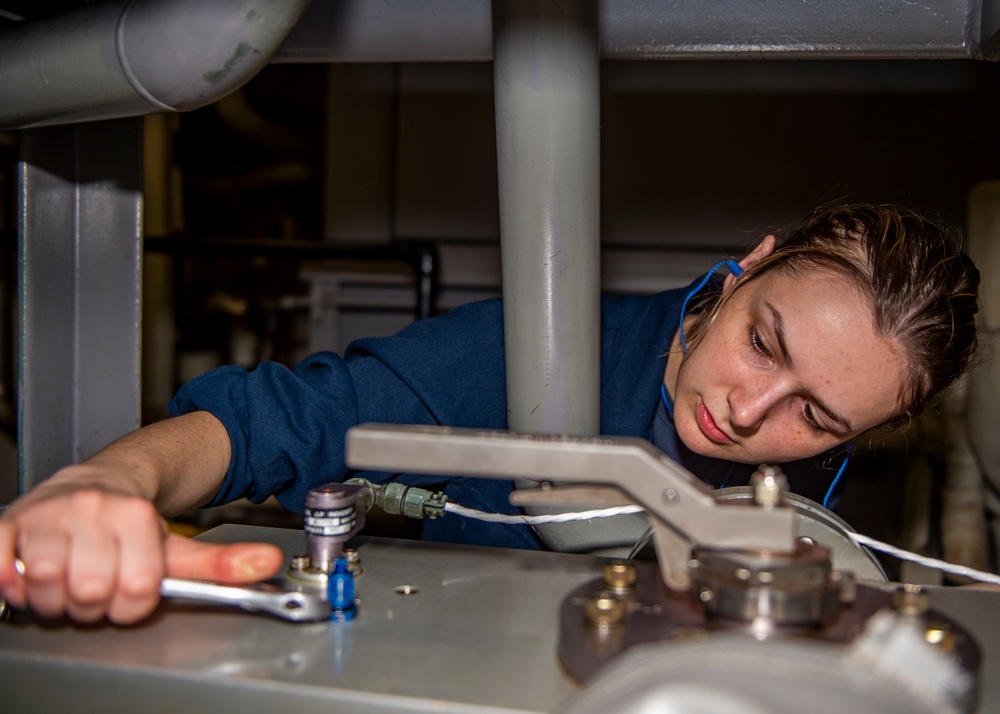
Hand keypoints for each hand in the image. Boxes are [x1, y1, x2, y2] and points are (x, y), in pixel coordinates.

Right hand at [0, 465, 282, 624]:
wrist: (100, 480)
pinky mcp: (11, 523)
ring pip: (47, 586)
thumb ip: (220, 562)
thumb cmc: (135, 518)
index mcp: (133, 515)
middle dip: (95, 601)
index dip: (134, 601)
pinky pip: (4, 569)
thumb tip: (266, 564)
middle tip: (100, 583)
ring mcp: (48, 515)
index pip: (134, 589)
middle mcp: (89, 509)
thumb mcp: (179, 543)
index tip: (133, 587)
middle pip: (88, 593)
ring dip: (57, 596)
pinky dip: (15, 581)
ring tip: (72, 577)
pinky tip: (34, 572)